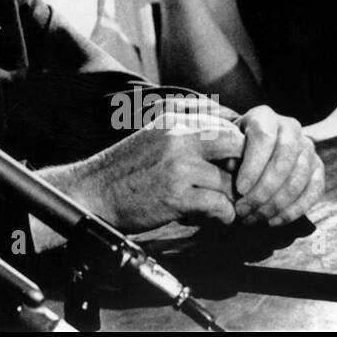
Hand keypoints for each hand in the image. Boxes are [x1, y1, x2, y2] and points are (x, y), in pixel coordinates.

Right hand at [73, 114, 245, 231]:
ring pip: (231, 181)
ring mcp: (178, 166)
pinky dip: (223, 216)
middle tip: (233, 183)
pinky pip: (221, 206)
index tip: (230, 164)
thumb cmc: (127, 169)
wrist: (94, 193)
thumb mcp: (154, 135)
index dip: (236, 147)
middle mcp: (177, 137)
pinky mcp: (176, 196)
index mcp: (172, 119)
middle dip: (242, 167)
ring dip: (230, 198)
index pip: (227, 123)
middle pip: (237, 144)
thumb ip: (186, 129)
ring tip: (217, 205)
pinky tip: (212, 218)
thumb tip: (231, 134)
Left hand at [232, 106, 324, 225]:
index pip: (264, 139)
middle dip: (263, 191)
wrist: (252, 147)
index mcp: (264, 116)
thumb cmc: (232, 147)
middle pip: (284, 161)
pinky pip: (314, 191)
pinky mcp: (318, 168)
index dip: (253, 166)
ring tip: (254, 218)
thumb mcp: (224, 145)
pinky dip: (294, 210)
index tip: (240, 189)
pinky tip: (273, 221)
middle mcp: (291, 127)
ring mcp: (308, 148)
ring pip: (299, 179)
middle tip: (244, 210)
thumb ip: (226, 153)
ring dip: (276, 204)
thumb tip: (232, 167)